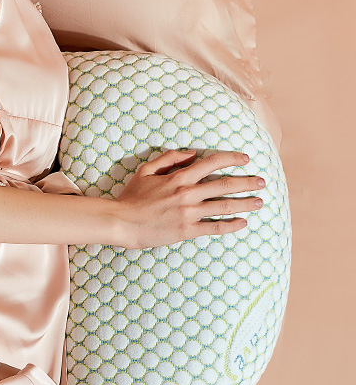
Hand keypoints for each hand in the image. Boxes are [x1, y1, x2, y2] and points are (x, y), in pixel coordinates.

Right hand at [114, 150, 264, 248]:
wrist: (122, 222)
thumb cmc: (132, 196)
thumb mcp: (145, 170)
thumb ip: (169, 159)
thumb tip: (190, 153)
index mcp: (178, 177)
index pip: (211, 163)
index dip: (231, 159)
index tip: (245, 159)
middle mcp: (187, 194)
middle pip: (225, 185)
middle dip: (247, 182)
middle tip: (262, 182)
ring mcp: (189, 213)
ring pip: (224, 206)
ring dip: (245, 203)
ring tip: (259, 201)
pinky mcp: (187, 230)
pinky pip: (215, 227)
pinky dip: (231, 225)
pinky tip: (243, 222)